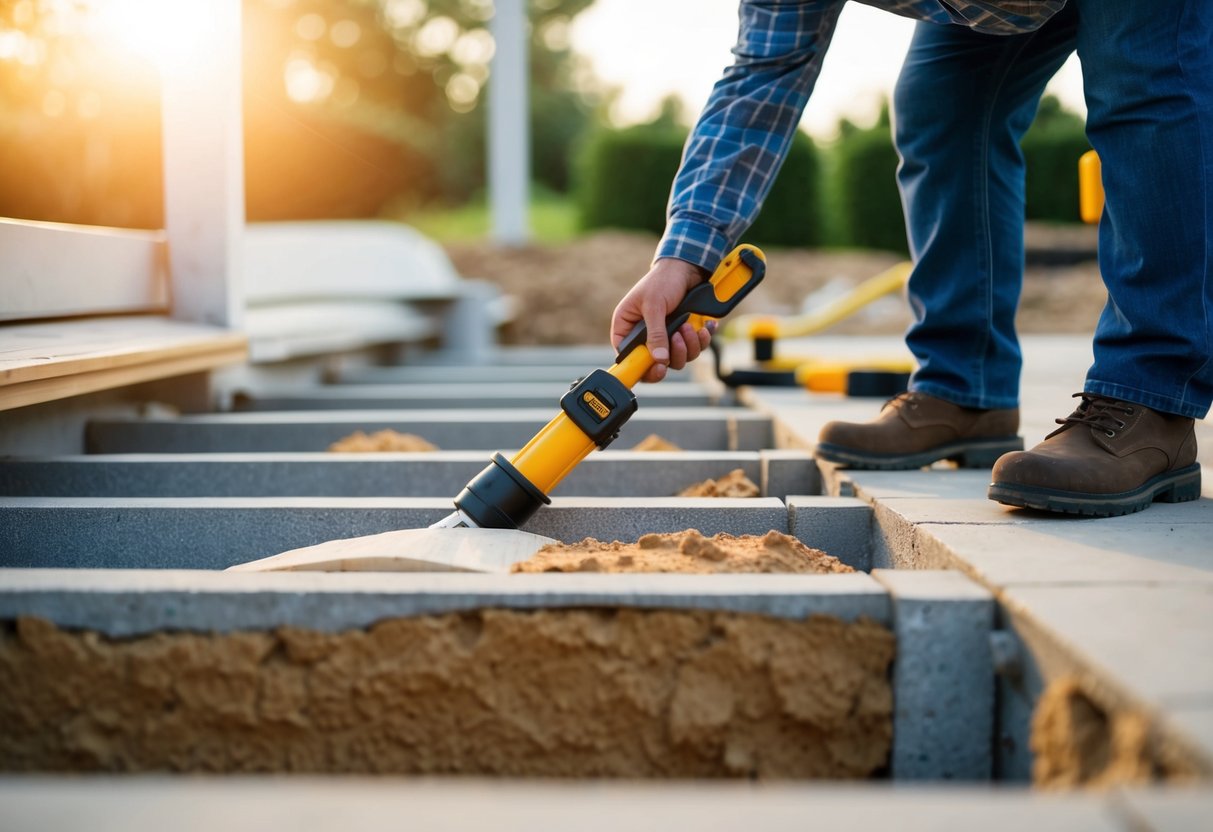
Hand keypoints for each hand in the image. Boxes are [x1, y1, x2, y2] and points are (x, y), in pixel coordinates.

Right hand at [611, 257, 712, 382]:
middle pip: (656, 363)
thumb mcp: (654, 305)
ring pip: (678, 358)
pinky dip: (701, 340)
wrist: (687, 267)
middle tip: (678, 338)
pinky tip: (703, 327)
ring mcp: (666, 336)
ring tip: (688, 326)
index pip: (629, 357)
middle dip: (673, 354)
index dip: (642, 368)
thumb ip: (655, 333)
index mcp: (627, 327)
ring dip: (688, 345)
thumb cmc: (662, 280)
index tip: (658, 368)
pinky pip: (694, 348)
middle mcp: (645, 335)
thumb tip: (658, 359)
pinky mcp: (684, 334)